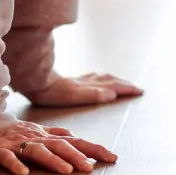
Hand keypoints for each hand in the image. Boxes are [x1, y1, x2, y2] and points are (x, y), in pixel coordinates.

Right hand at [0, 121, 115, 174]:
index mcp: (45, 135)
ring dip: (52, 161)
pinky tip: (24, 173)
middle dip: (76, 156)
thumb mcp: (37, 131)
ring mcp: (17, 143)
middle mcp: (35, 137)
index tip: (112, 157)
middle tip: (91, 168)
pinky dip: (16, 165)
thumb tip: (74, 135)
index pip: (75, 141)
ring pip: (37, 151)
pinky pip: (7, 158)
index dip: (93, 148)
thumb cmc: (11, 131)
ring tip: (67, 170)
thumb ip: (55, 134)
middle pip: (59, 146)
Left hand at [27, 72, 142, 106]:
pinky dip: (101, 78)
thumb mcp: (73, 96)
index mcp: (89, 87)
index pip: (113, 86)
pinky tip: (97, 79)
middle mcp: (86, 82)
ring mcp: (79, 80)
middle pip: (110, 80)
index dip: (126, 89)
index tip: (140, 91)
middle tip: (136, 88)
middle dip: (124, 84)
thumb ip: (93, 94)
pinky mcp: (71, 81)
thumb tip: (112, 93)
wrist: (35, 81)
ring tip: (121, 82)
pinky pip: (92, 78)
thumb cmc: (52, 93)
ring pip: (101, 78)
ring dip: (114, 80)